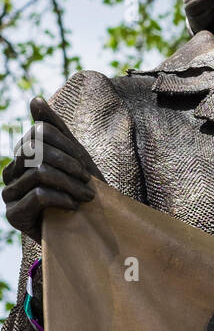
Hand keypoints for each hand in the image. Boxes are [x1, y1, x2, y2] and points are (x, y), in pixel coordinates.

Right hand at [2, 98, 101, 242]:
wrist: (86, 230)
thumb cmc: (78, 190)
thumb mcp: (72, 156)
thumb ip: (54, 129)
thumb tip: (34, 99)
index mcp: (20, 156)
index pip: (39, 134)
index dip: (66, 146)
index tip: (85, 165)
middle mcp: (9, 173)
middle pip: (37, 152)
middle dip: (69, 165)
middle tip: (88, 181)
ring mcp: (8, 194)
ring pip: (39, 173)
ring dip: (70, 184)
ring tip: (87, 196)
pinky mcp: (13, 215)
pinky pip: (38, 195)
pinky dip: (62, 198)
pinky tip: (74, 206)